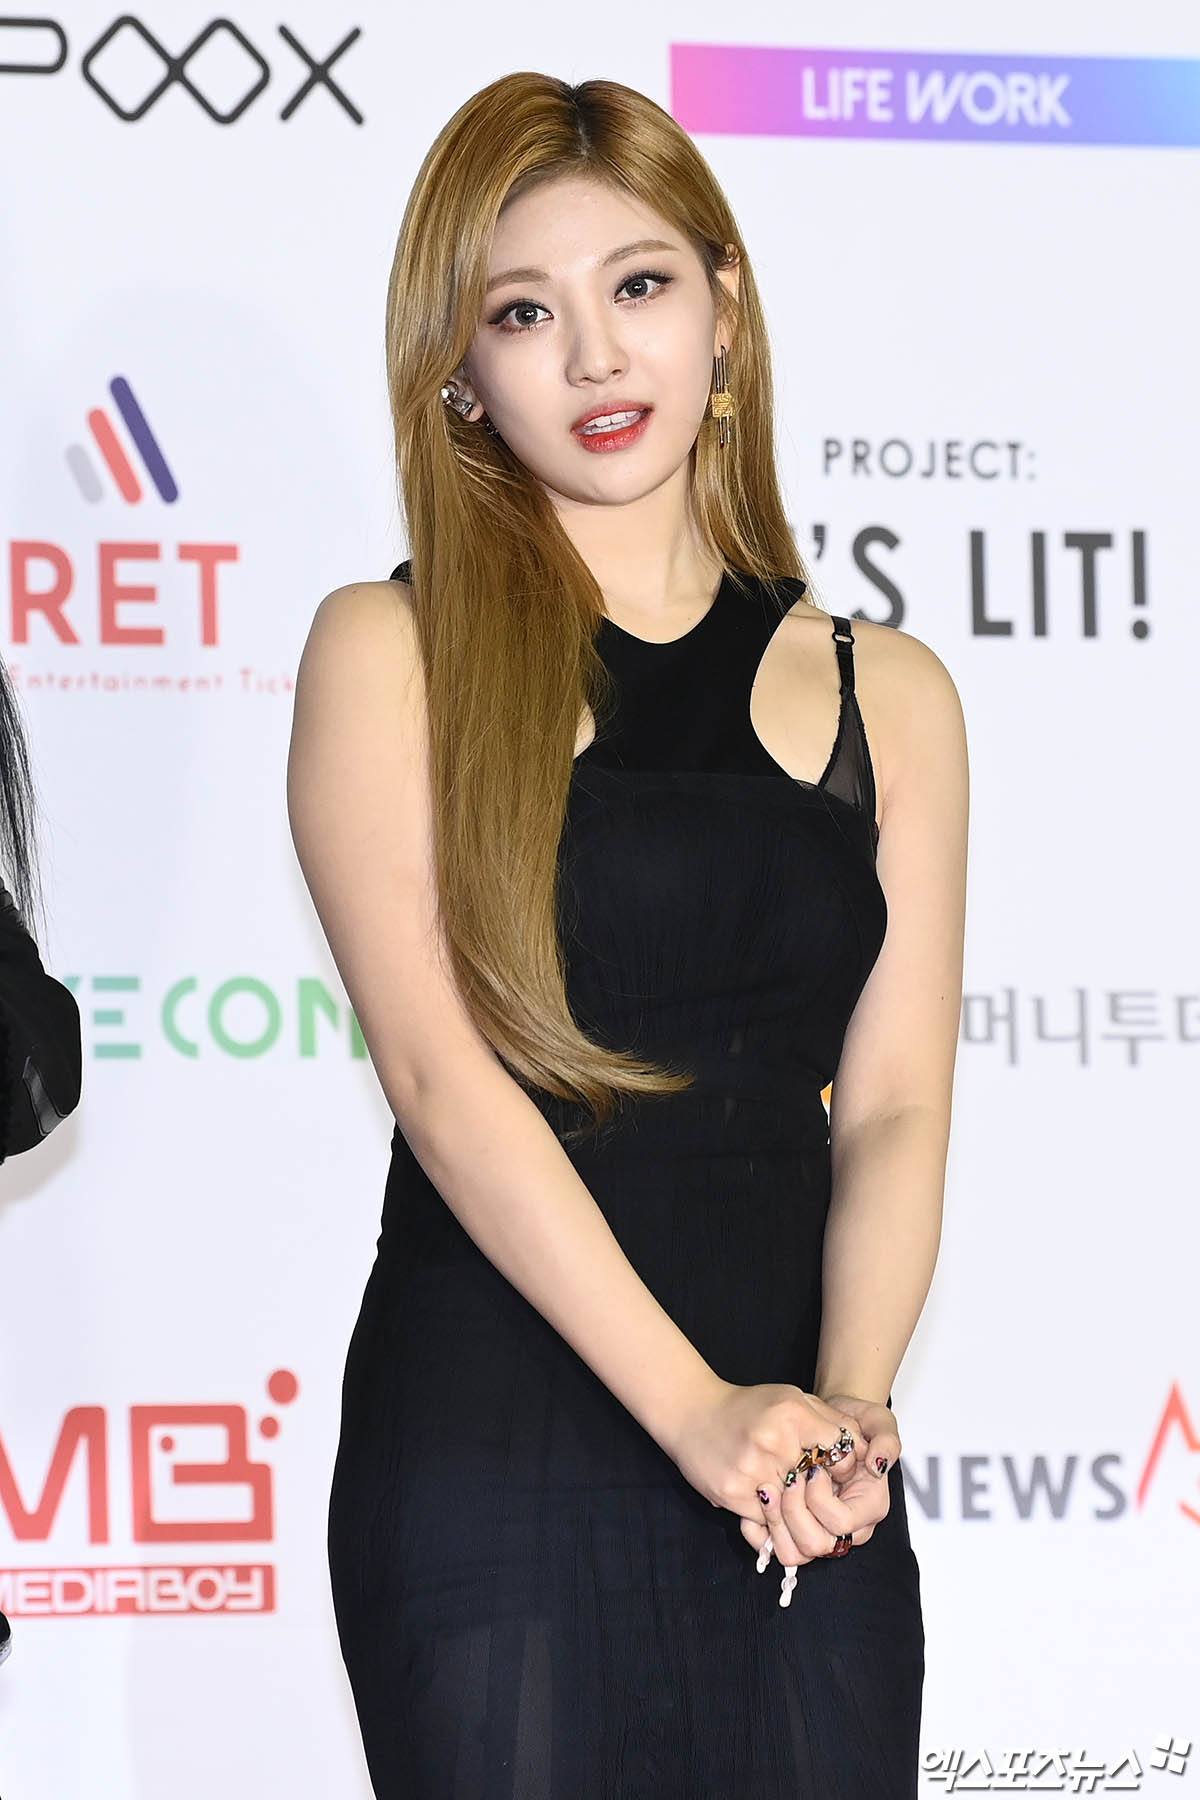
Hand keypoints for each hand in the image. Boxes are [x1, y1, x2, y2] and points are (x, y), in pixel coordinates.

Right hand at [668, 1378, 870, 1566]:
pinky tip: (772, 1506)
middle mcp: (775, 1441)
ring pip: (795, 1510)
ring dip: (799, 1511)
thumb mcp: (793, 1399)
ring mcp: (753, 1469)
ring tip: (797, 1504)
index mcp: (793, 1413)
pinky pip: (767, 1520)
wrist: (693, 1412)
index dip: (843, 1465)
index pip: (841, 1451)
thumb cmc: (748, 1407)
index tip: (835, 1468)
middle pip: (819, 1484)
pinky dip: (773, 1518)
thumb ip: (830, 1421)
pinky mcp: (733, 1493)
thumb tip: (865, 1451)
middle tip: (820, 1493)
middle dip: (822, 1492)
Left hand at [739, 1393, 900, 1569]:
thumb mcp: (879, 1422)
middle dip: (793, 1511)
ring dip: (776, 1522)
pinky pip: (779, 1548)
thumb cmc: (858, 1423)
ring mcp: (824, 1531)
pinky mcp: (801, 1529)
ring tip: (767, 1490)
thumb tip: (877, 1466)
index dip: (819, 1499)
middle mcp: (849, 1528)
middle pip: (815, 1544)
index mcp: (870, 1507)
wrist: (832, 1422)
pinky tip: (759, 1502)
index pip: (841, 1523)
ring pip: (795, 1553)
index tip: (811, 1470)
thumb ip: (887, 1442)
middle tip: (787, 1480)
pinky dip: (763, 1530)